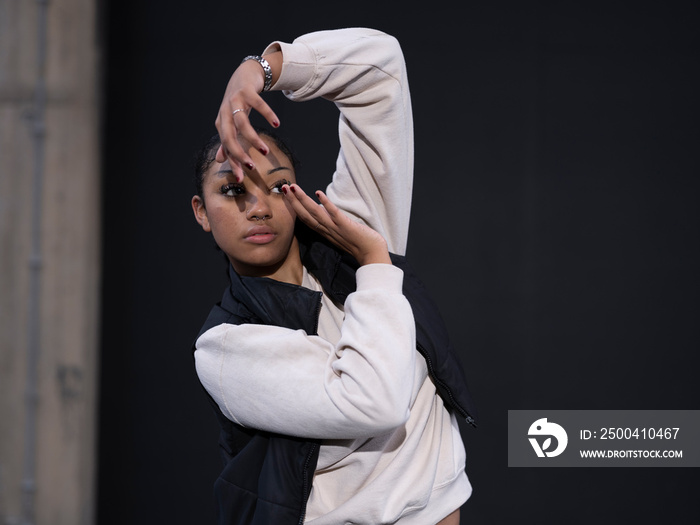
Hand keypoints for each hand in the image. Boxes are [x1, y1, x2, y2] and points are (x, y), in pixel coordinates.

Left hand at [214, 52, 281, 180]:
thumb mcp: (231, 122)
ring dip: (253, 138)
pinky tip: (276, 124)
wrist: (244, 75)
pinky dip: (267, 114)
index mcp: (222, 123)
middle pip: (229, 136)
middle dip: (239, 153)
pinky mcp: (247, 91)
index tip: (242, 179)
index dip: (233, 163)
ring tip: (265, 151)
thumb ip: (227, 141)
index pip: (226, 147)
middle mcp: (225, 113)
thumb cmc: (238, 103)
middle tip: (252, 167)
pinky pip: (258, 104)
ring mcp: (235, 101)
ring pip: (242, 123)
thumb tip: (219, 160)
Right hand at [284, 184, 390, 265]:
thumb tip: (325, 212)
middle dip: (293, 201)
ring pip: (315, 213)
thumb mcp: (340, 233)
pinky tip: (318, 193)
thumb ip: (332, 224)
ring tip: (293, 188)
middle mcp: (327, 230)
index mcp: (325, 232)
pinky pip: (333, 213)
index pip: (306, 219)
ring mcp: (335, 227)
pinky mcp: (345, 225)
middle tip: (283, 188)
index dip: (295, 207)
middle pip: (305, 215)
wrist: (372, 254)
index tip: (287, 196)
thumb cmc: (360, 244)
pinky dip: (325, 203)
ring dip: (303, 200)